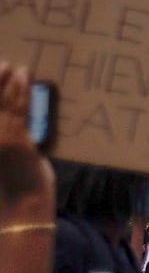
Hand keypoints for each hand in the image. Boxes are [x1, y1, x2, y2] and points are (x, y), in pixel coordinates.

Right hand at [0, 63, 54, 212]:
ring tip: (11, 66)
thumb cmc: (10, 186)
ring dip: (6, 81)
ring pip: (1, 101)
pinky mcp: (15, 139)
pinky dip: (22, 90)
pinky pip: (18, 108)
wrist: (21, 208)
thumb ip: (8, 131)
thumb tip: (10, 107)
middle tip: (0, 64)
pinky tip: (24, 75)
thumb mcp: (6, 154)